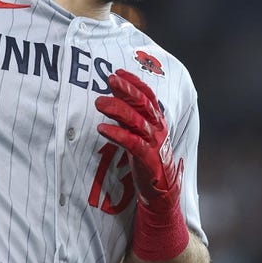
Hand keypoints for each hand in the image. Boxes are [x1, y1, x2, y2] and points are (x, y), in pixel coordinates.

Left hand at [94, 68, 181, 213]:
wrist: (162, 190)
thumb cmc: (148, 158)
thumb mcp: (139, 134)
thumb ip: (129, 117)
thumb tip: (111, 98)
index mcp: (158, 121)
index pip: (148, 96)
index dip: (134, 82)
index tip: (118, 72)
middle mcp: (158, 129)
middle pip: (143, 104)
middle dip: (126, 89)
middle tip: (110, 79)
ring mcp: (154, 144)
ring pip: (137, 121)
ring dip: (117, 109)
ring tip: (99, 102)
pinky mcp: (147, 159)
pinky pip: (132, 143)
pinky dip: (117, 134)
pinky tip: (102, 128)